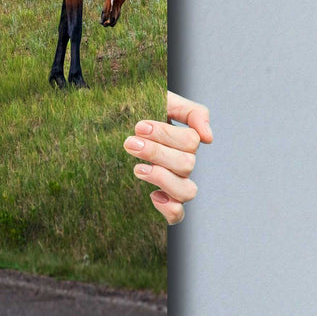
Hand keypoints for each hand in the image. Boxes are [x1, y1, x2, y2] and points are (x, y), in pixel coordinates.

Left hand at [126, 91, 211, 224]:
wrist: (107, 125)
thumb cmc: (135, 111)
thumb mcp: (161, 101)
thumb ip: (191, 112)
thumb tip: (209, 138)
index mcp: (183, 140)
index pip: (190, 141)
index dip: (166, 135)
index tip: (138, 127)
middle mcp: (182, 163)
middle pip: (186, 164)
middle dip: (156, 152)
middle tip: (129, 143)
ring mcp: (173, 183)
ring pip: (187, 191)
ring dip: (163, 178)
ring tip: (137, 169)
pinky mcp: (161, 201)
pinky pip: (177, 215)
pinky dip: (170, 209)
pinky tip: (153, 196)